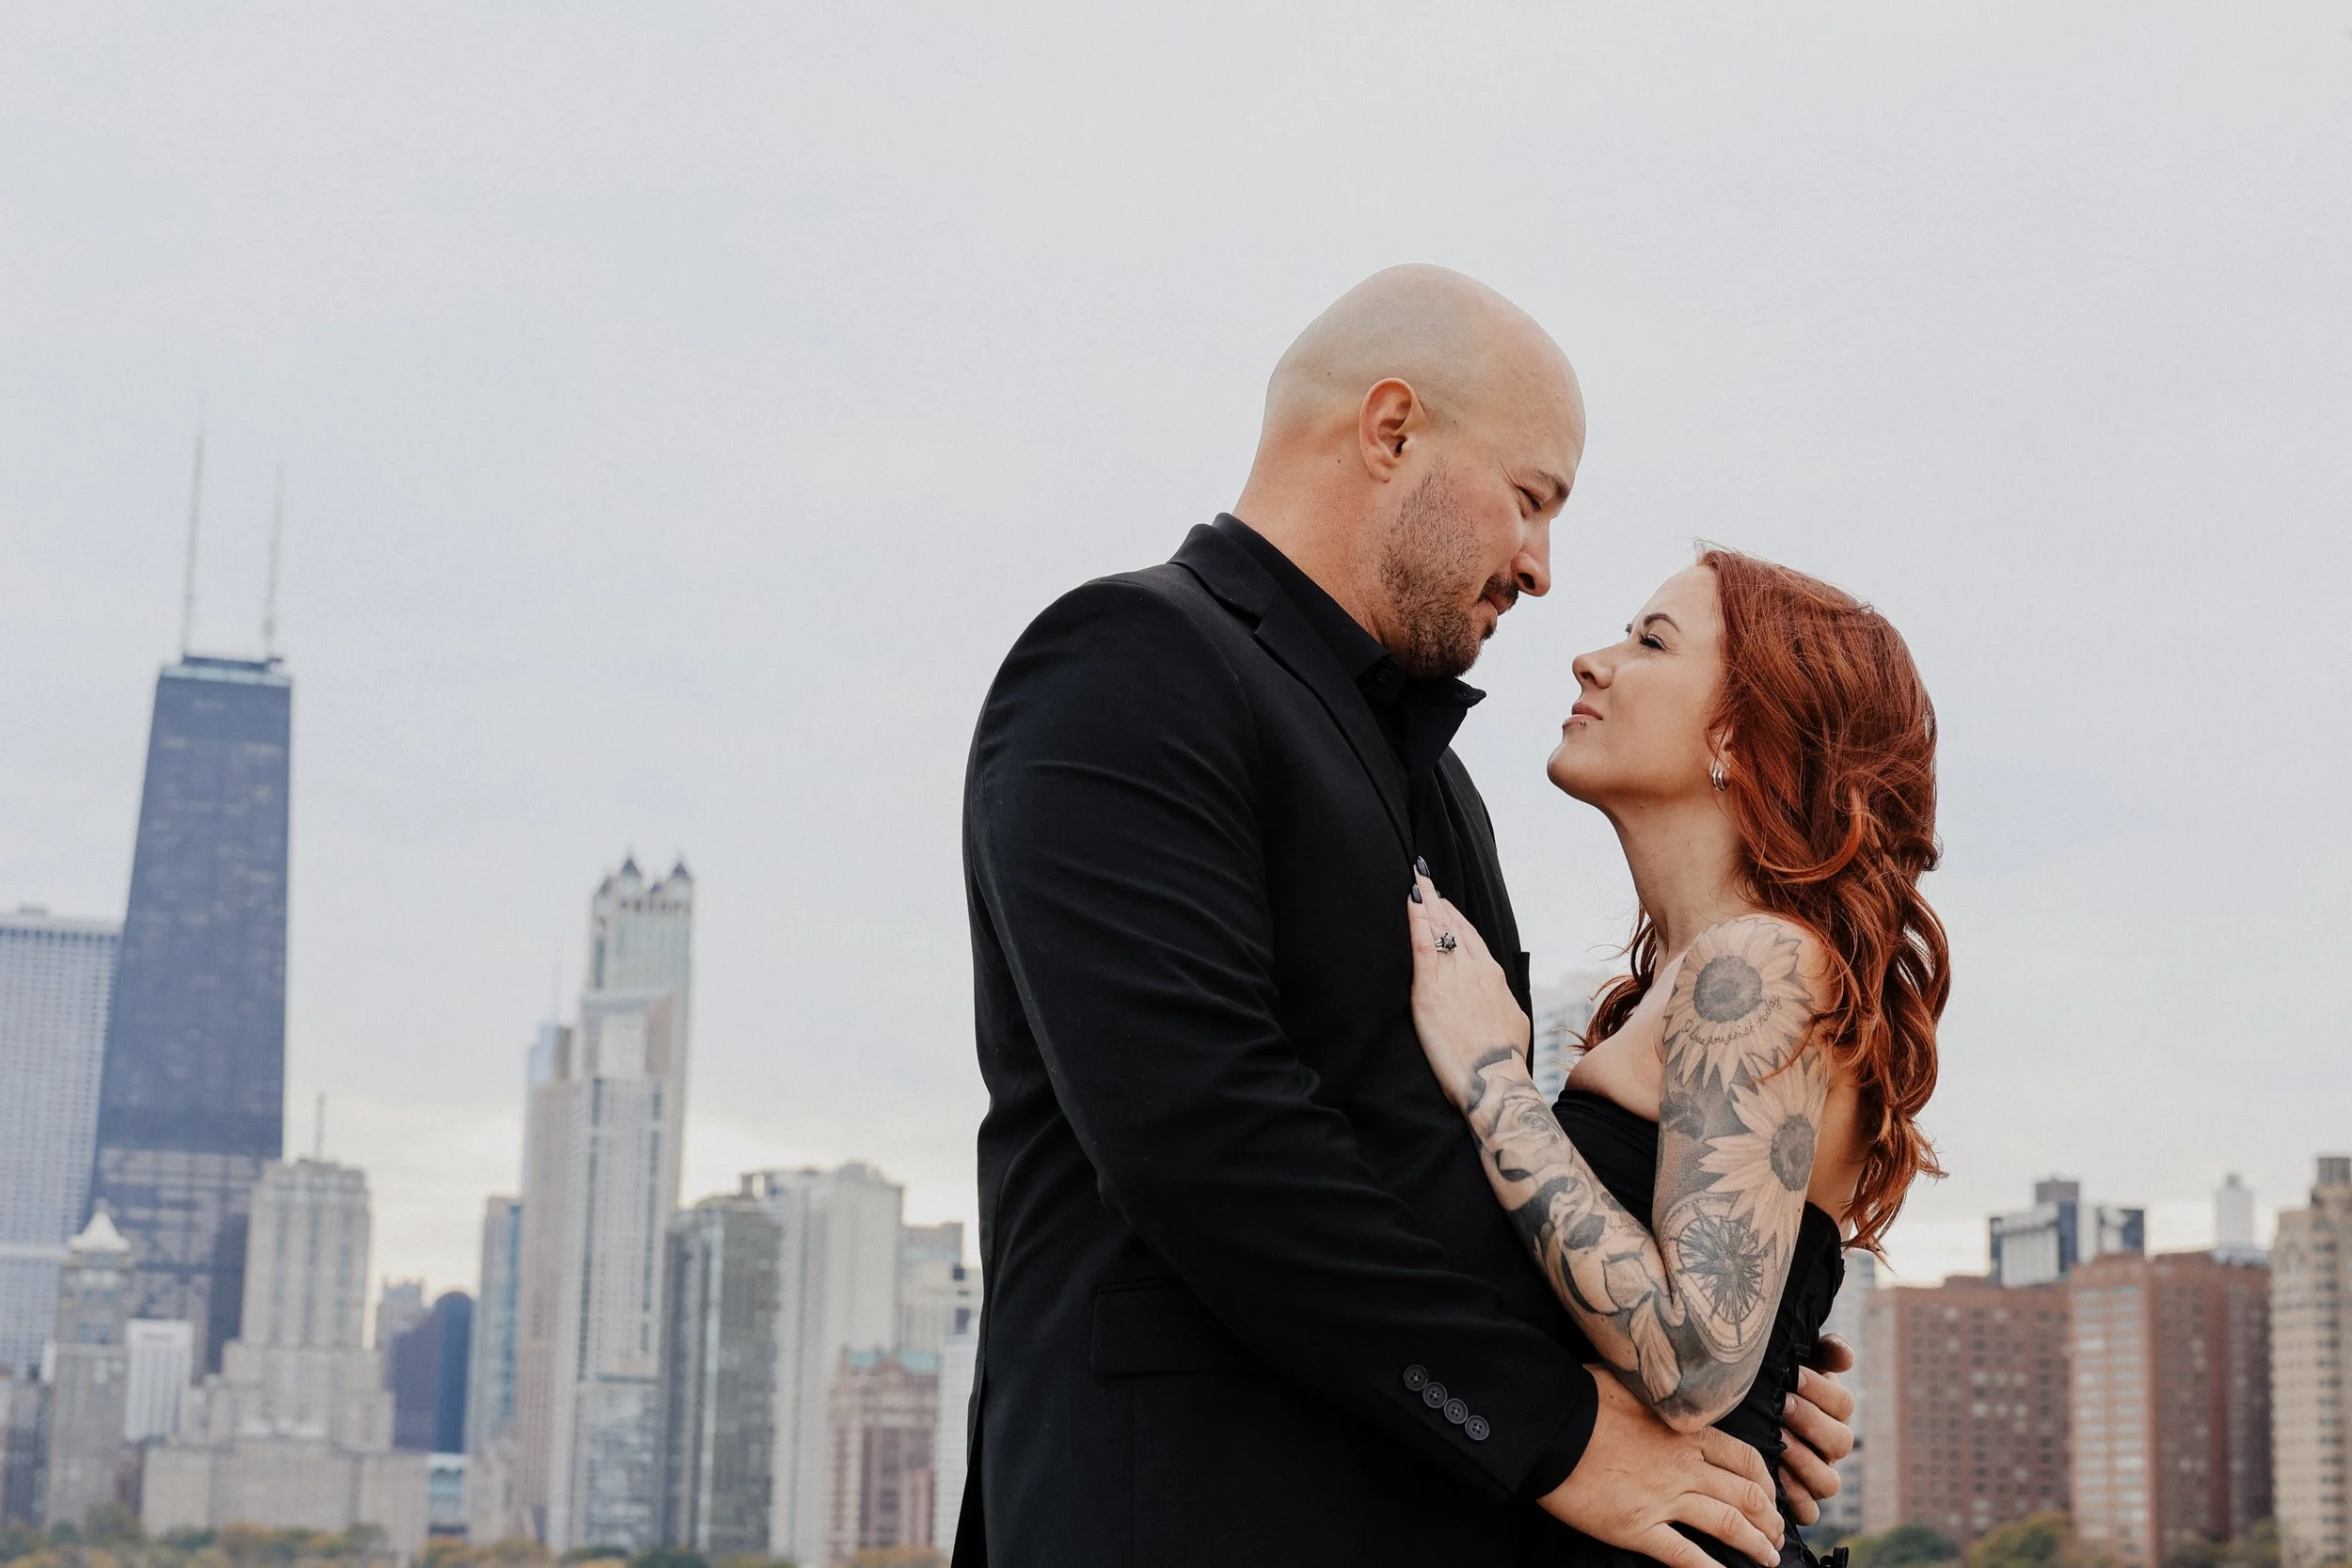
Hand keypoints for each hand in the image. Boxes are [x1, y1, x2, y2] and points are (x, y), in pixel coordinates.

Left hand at [1405, 872, 1530, 1107]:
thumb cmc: (1504, 1060)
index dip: (1455, 916)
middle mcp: (1475, 970)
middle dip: (1438, 899)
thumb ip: (1501, 1003)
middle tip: (1423, 876)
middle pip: (1454, 925)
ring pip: (1438, 928)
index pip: (1470, 937)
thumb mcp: (1512, 1022)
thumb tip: (1499, 998)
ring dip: (1426, 902)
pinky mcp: (1430, 990)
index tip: (1443, 900)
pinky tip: (1410, 901)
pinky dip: (1416, 920)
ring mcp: (1454, 977)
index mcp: (1493, 977)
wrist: (1496, 1081)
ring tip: (1415, 881)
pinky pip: (1422, 945)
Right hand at [1541, 1367, 1785, 1567]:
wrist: (1548, 1425)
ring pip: (1728, 1525)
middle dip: (1770, 1519)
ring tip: (1768, 1558)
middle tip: (1777, 1535)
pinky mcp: (1638, 1526)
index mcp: (1685, 1432)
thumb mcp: (1632, 1382)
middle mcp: (1683, 1466)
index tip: (1771, 1495)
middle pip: (1746, 1496)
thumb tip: (1668, 1386)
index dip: (1766, 1482)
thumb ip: (1660, 1393)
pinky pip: (1685, 1555)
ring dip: (1756, 1544)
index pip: (1744, 1459)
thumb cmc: (1582, 1397)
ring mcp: (1663, 1498)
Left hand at [1775, 1338, 1855, 1523]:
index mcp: (1832, 1413)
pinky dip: (1795, 1497)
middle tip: (1782, 1404)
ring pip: (1829, 1482)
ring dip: (1804, 1460)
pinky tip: (1773, 1475)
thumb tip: (1843, 1355)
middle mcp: (1829, 1448)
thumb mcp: (1795, 1360)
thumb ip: (1824, 1351)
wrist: (1737, 1414)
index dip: (1822, 1390)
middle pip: (1841, 1442)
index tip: (1794, 1376)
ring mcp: (1816, 1477)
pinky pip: (1809, 1511)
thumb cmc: (1769, 1384)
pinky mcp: (1799, 1503)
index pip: (1843, 1405)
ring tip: (1778, 1439)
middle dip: (1811, 1421)